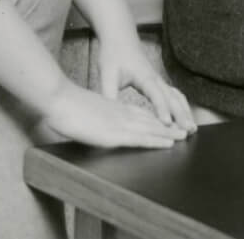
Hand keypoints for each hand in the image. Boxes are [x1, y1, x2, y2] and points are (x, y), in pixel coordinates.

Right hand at [39, 79, 189, 149]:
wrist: (59, 99)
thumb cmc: (66, 106)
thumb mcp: (86, 111)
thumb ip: (96, 117)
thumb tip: (96, 123)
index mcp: (115, 107)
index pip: (140, 113)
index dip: (155, 119)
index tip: (168, 124)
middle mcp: (121, 113)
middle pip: (149, 120)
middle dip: (167, 126)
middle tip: (185, 130)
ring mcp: (119, 123)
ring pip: (150, 128)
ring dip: (168, 133)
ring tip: (184, 136)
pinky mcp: (115, 133)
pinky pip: (140, 138)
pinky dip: (156, 140)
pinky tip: (168, 143)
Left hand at [96, 33, 196, 134]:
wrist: (119, 38)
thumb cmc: (113, 54)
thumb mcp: (107, 74)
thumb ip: (109, 94)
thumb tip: (109, 114)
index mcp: (144, 77)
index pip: (157, 95)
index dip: (162, 110)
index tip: (166, 124)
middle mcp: (155, 78)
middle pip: (173, 98)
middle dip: (182, 115)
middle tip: (190, 131)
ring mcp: (158, 79)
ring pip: (176, 97)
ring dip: (185, 111)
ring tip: (192, 127)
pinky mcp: (157, 81)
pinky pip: (173, 94)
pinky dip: (180, 105)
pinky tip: (184, 114)